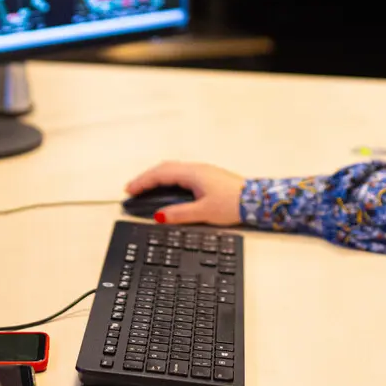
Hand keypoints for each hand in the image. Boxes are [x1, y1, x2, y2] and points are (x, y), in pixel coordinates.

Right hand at [125, 162, 245, 225]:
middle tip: (133, 189)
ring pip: (173, 170)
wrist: (257, 200)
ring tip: (146, 189)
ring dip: (157, 178)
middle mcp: (196, 169)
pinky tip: (168, 189)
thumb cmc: (233, 203)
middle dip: (147, 178)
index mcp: (192, 174)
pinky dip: (168, 180)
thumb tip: (159, 216)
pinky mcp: (208, 178)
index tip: (129, 190)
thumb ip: (180, 214)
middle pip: (164, 169)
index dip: (142, 181)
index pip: (160, 174)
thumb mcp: (203, 212)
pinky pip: (181, 174)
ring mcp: (202, 172)